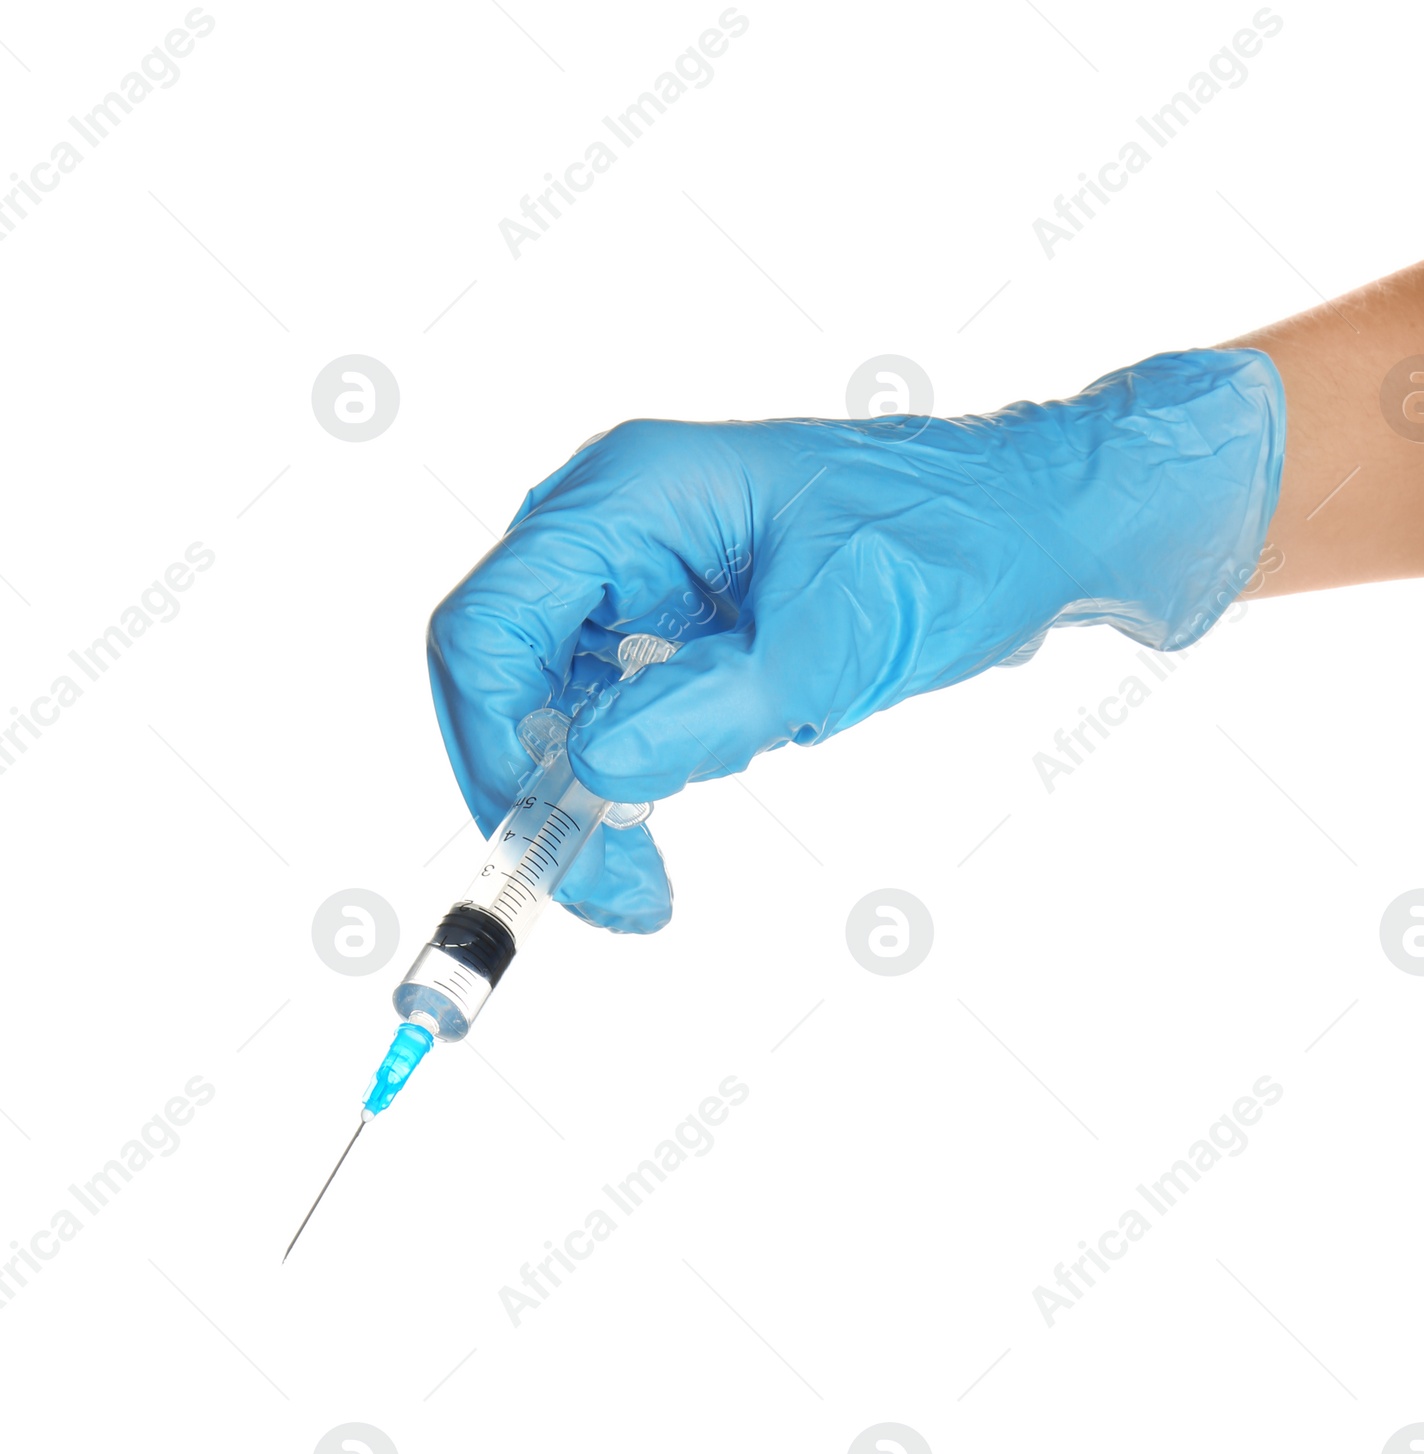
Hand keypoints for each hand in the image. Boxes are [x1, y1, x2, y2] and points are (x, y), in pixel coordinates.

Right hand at [427, 348, 1282, 930]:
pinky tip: (655, 841)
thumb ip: (710, 710)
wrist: (1029, 530)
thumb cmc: (950, 543)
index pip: (488, 624)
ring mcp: (633, 580)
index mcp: (630, 494)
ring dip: (574, 808)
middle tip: (607, 894)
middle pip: (497, 674)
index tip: (548, 839)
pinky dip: (615, 793)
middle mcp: (611, 528)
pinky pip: (597, 723)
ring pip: (540, 712)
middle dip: (532, 795)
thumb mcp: (836, 638)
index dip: (490, 744)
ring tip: (641, 888)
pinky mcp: (663, 633)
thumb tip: (597, 771)